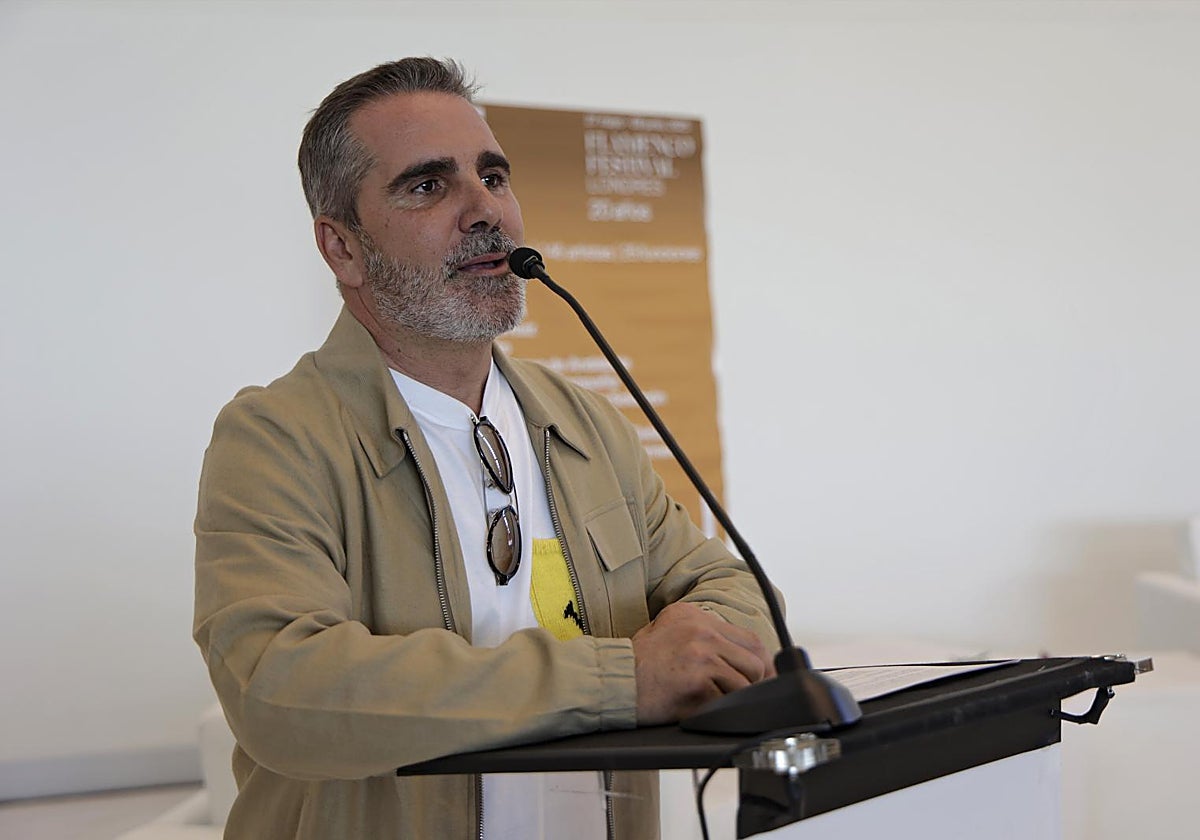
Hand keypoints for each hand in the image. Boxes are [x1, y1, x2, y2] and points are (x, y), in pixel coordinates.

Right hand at [631, 602, 774, 724]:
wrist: (612, 681)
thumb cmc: (638, 663)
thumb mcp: (667, 631)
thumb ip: (702, 635)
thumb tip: (740, 655)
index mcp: (695, 616)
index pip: (748, 638)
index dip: (762, 663)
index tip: (763, 678)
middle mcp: (701, 631)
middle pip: (755, 660)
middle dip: (755, 683)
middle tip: (746, 697)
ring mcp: (701, 656)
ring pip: (745, 683)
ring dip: (735, 699)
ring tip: (714, 701)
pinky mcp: (697, 682)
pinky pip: (726, 702)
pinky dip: (718, 711)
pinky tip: (700, 708)